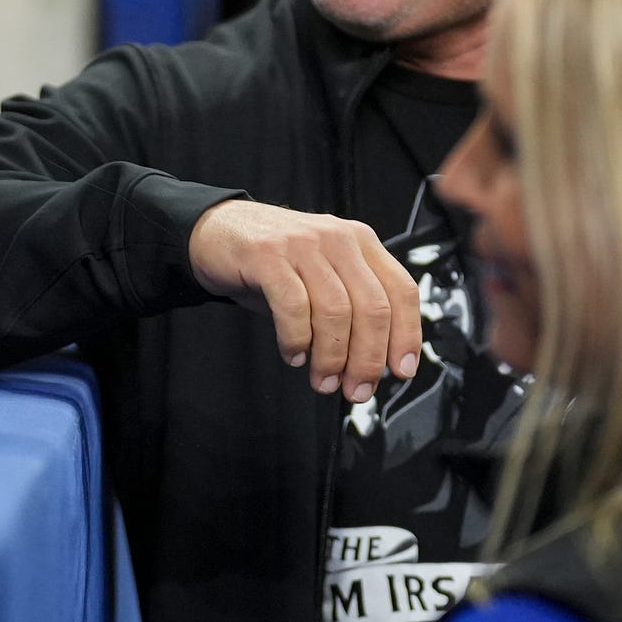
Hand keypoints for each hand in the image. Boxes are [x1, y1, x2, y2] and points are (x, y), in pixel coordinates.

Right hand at [187, 200, 420, 400]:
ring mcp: (304, 244)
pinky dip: (296, 340)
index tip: (400, 371)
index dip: (406, 335)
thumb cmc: (274, 263)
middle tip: (355, 390)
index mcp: (361, 242)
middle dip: (367, 359)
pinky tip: (293, 355)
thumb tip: (376, 365)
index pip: (401, 291)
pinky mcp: (268, 255)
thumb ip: (353, 307)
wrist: (214, 230)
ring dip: (331, 358)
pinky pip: (294, 307)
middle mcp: (338, 238)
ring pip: (336, 311)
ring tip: (321, 381)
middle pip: (372, 307)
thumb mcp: (323, 275)